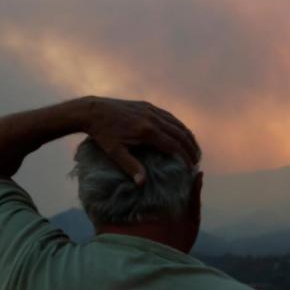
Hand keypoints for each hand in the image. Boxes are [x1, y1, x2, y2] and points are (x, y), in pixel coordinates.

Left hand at [79, 96, 200, 184]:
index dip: (185, 157)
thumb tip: (142, 184)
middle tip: (197, 160)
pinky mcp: (147, 106)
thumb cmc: (102, 134)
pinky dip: (179, 126)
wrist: (92, 110)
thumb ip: (131, 167)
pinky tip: (181, 133)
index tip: (191, 167)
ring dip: (188, 136)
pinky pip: (169, 117)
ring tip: (194, 148)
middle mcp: (152, 119)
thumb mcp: (115, 152)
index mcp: (147, 131)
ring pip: (177, 124)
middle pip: (180, 134)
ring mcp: (151, 110)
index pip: (173, 146)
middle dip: (191, 148)